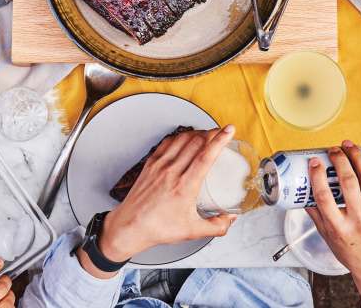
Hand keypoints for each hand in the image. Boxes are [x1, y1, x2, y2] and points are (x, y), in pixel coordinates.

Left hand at [99, 126, 237, 262]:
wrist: (130, 227)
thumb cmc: (158, 228)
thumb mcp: (193, 231)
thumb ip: (217, 226)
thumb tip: (231, 218)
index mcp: (185, 186)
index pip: (206, 156)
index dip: (220, 140)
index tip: (229, 130)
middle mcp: (172, 172)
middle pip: (196, 142)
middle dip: (212, 133)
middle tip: (221, 132)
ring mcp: (160, 166)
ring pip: (182, 139)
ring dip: (197, 133)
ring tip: (206, 134)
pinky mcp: (150, 164)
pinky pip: (167, 143)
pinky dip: (180, 137)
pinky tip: (184, 139)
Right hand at [306, 142, 360, 305]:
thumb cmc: (353, 254)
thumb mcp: (328, 237)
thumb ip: (316, 215)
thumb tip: (304, 195)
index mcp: (339, 227)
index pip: (324, 196)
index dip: (317, 175)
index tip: (315, 162)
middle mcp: (358, 218)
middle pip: (347, 180)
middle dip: (339, 159)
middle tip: (333, 150)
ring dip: (357, 156)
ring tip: (350, 147)